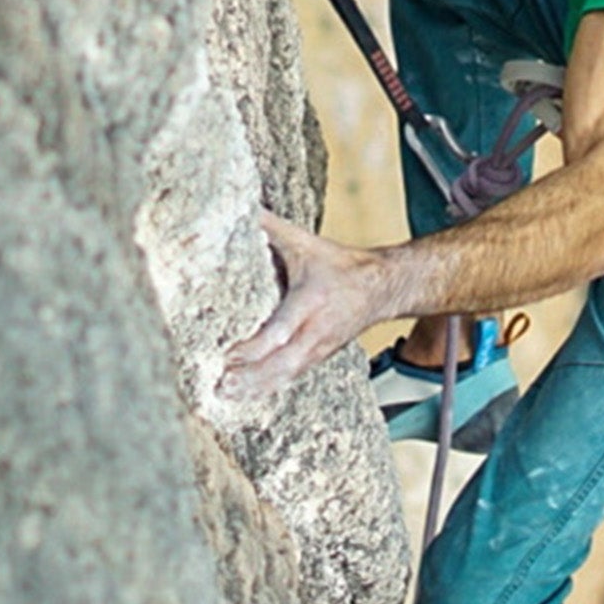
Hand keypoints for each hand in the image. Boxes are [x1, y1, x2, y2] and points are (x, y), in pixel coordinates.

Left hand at [217, 211, 384, 402]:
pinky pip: (293, 378)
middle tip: (220, 385)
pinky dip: (269, 389)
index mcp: (310, 300)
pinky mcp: (320, 357)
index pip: (280, 331)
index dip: (252, 348)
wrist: (383, 287)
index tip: (225, 353)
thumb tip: (237, 208)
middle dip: (251, 377)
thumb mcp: (305, 242)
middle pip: (282, 363)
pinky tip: (246, 396)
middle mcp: (316, 329)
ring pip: (287, 376)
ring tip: (226, 396)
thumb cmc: (339, 263)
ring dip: (257, 388)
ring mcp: (320, 348)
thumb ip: (269, 228)